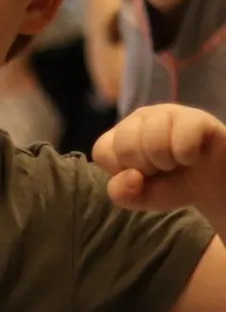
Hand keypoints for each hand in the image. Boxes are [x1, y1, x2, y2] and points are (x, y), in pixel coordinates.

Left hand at [93, 104, 225, 216]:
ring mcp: (166, 113)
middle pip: (126, 146)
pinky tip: (192, 155)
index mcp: (119, 135)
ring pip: (153, 141)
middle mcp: (139, 118)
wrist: (208, 183)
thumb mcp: (140, 197)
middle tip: (160, 168)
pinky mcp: (194, 117)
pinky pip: (183, 140)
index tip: (139, 174)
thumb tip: (131, 177)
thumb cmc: (170, 185)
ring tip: (175, 162)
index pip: (102, 151)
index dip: (120, 171)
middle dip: (145, 168)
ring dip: (167, 163)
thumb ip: (121, 194)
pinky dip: (187, 157)